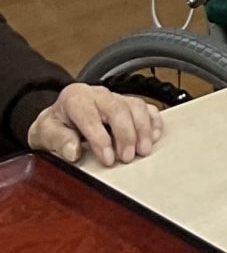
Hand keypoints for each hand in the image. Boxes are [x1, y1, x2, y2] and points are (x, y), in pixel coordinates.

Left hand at [28, 82, 164, 167]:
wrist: (61, 119)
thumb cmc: (56, 126)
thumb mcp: (47, 134)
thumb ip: (59, 141)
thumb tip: (72, 150)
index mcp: (75, 98)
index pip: (90, 116)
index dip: (100, 138)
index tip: (108, 158)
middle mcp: (98, 94)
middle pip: (118, 108)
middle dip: (125, 134)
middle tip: (127, 157)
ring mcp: (115, 97)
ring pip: (135, 106)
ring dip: (143, 129)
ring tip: (143, 150)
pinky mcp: (128, 103)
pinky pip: (147, 107)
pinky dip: (153, 121)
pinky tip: (154, 136)